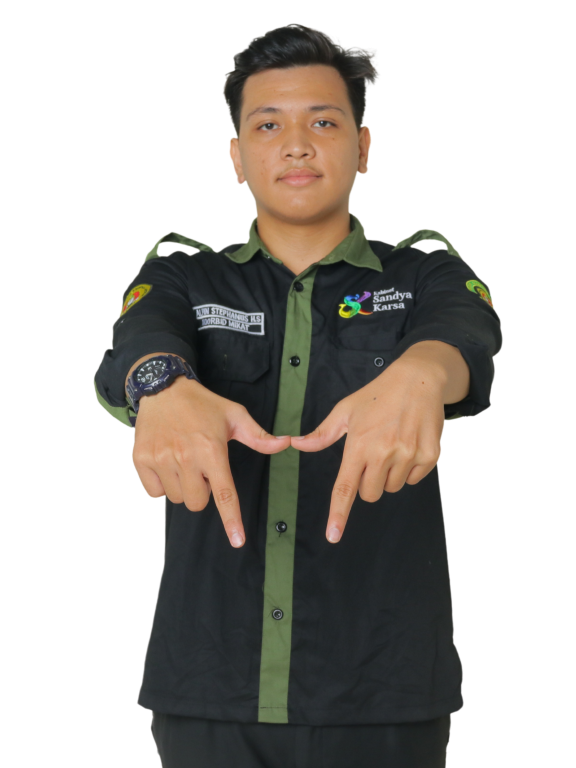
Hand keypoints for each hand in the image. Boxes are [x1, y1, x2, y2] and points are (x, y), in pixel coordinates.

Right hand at [132, 375, 290, 547]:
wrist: (163, 389)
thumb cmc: (202, 404)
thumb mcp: (234, 415)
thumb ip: (259, 436)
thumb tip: (284, 443)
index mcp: (212, 450)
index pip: (224, 493)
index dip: (231, 520)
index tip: (237, 540)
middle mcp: (186, 457)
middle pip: (198, 503)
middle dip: (202, 491)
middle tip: (201, 468)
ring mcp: (161, 459)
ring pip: (177, 498)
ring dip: (182, 486)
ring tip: (183, 460)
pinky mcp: (142, 460)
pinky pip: (155, 492)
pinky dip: (161, 483)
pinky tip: (166, 462)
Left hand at [291, 359, 445, 543]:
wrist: (418, 380)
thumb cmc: (377, 395)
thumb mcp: (345, 410)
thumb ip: (322, 434)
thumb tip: (297, 444)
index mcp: (359, 445)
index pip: (346, 487)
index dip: (339, 514)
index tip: (333, 535)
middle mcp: (384, 453)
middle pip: (370, 494)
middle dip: (368, 483)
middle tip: (372, 457)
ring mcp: (408, 455)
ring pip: (392, 488)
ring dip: (389, 475)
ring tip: (392, 445)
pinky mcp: (429, 456)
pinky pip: (413, 479)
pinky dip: (409, 469)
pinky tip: (407, 445)